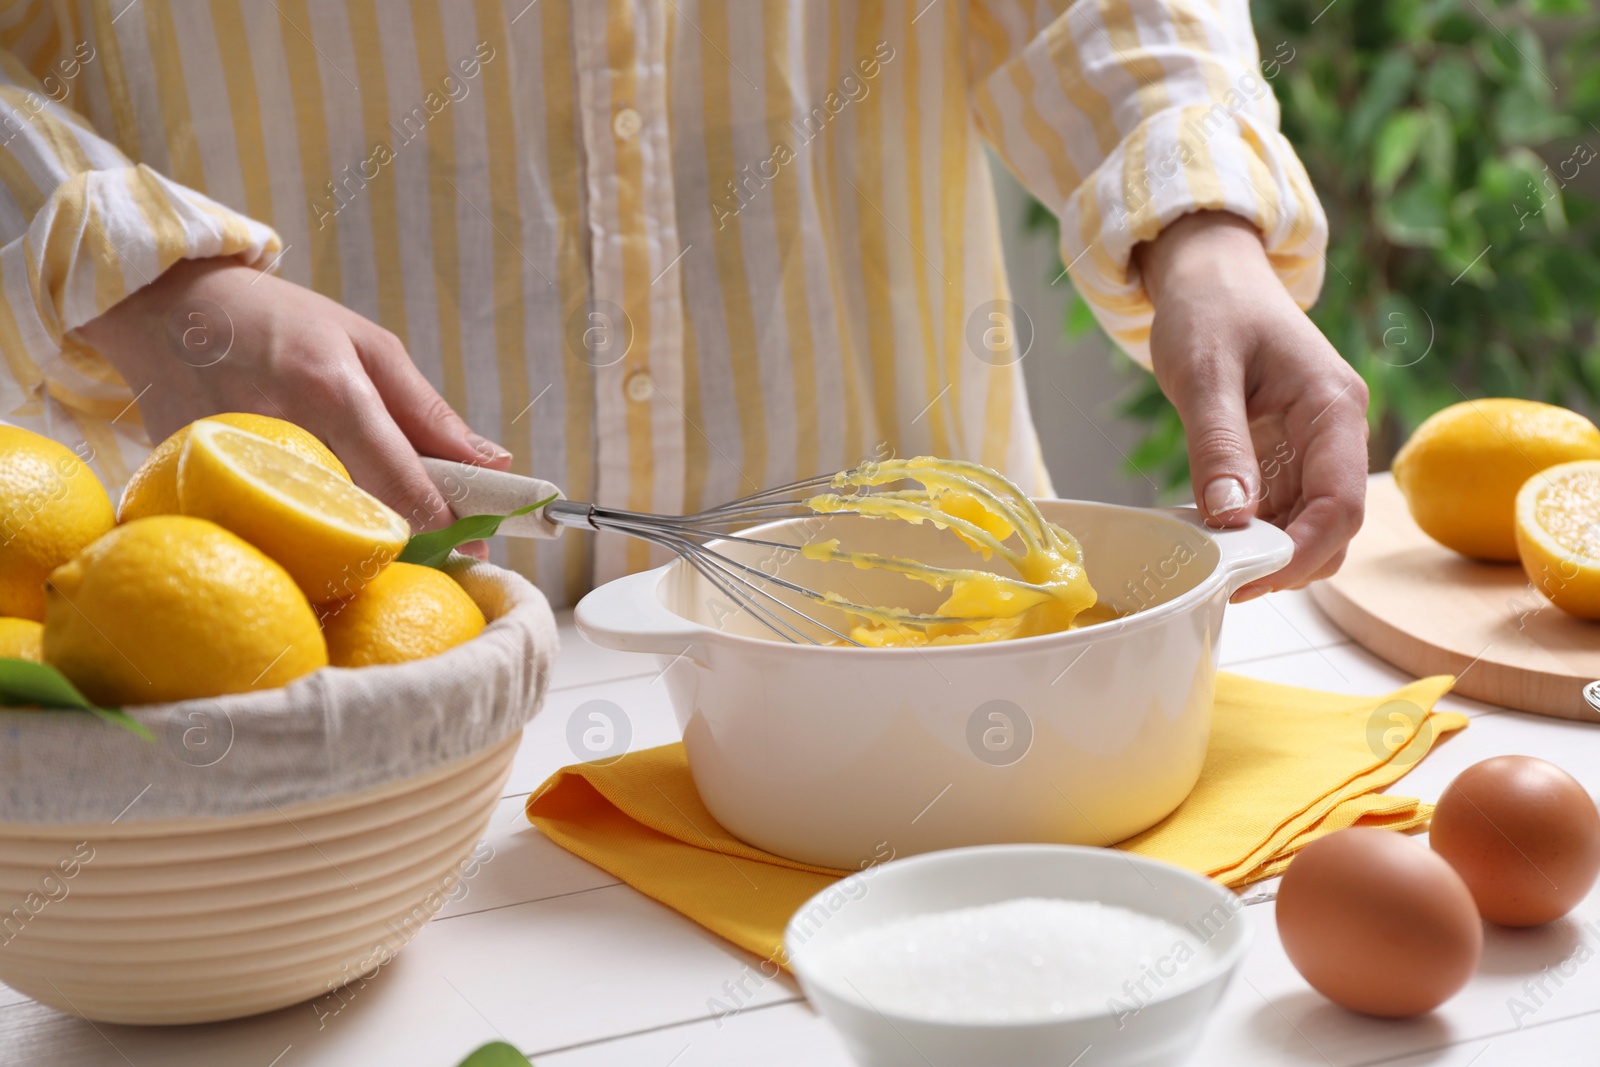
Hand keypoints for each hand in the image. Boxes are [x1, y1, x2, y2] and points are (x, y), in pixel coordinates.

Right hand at [77, 256, 511, 534]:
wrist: (162, 306)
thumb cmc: (279, 321)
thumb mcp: (367, 345)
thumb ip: (431, 413)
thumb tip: (495, 466)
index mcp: (334, 391)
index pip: (404, 485)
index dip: (447, 527)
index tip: (474, 548)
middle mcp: (283, 432)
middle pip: (365, 522)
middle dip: (409, 542)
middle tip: (435, 547)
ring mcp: (230, 465)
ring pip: (315, 538)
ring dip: (355, 546)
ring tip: (373, 528)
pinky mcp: (191, 487)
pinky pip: (264, 532)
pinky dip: (297, 537)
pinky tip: (309, 521)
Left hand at [1134, 212, 1368, 599]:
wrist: (1211, 276)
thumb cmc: (1212, 307)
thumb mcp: (1204, 371)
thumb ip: (1218, 445)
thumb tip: (1230, 519)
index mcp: (1333, 407)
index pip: (1341, 503)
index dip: (1301, 552)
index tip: (1245, 577)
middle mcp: (1335, 434)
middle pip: (1333, 529)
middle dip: (1284, 563)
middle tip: (1216, 576)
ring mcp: (1313, 449)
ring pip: (1308, 529)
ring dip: (1264, 553)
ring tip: (1205, 555)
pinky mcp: (1287, 457)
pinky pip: (1280, 513)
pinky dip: (1249, 533)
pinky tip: (1206, 532)